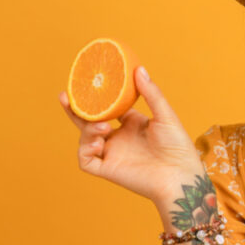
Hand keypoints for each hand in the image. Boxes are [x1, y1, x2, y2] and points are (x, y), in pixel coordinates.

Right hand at [59, 66, 203, 203]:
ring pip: (86, 139)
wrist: (180, 176)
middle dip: (75, 109)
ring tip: (103, 127)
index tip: (87, 83)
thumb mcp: (165, 115)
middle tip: (65, 95)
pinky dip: (85, 150)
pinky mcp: (108, 170)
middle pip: (89, 121)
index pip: (107, 108)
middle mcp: (118, 138)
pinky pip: (86, 160)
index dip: (96, 98)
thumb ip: (151, 93)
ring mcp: (112, 154)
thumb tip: (138, 69)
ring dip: (88, 130)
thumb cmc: (178, 147)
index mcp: (131, 124)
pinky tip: (98, 143)